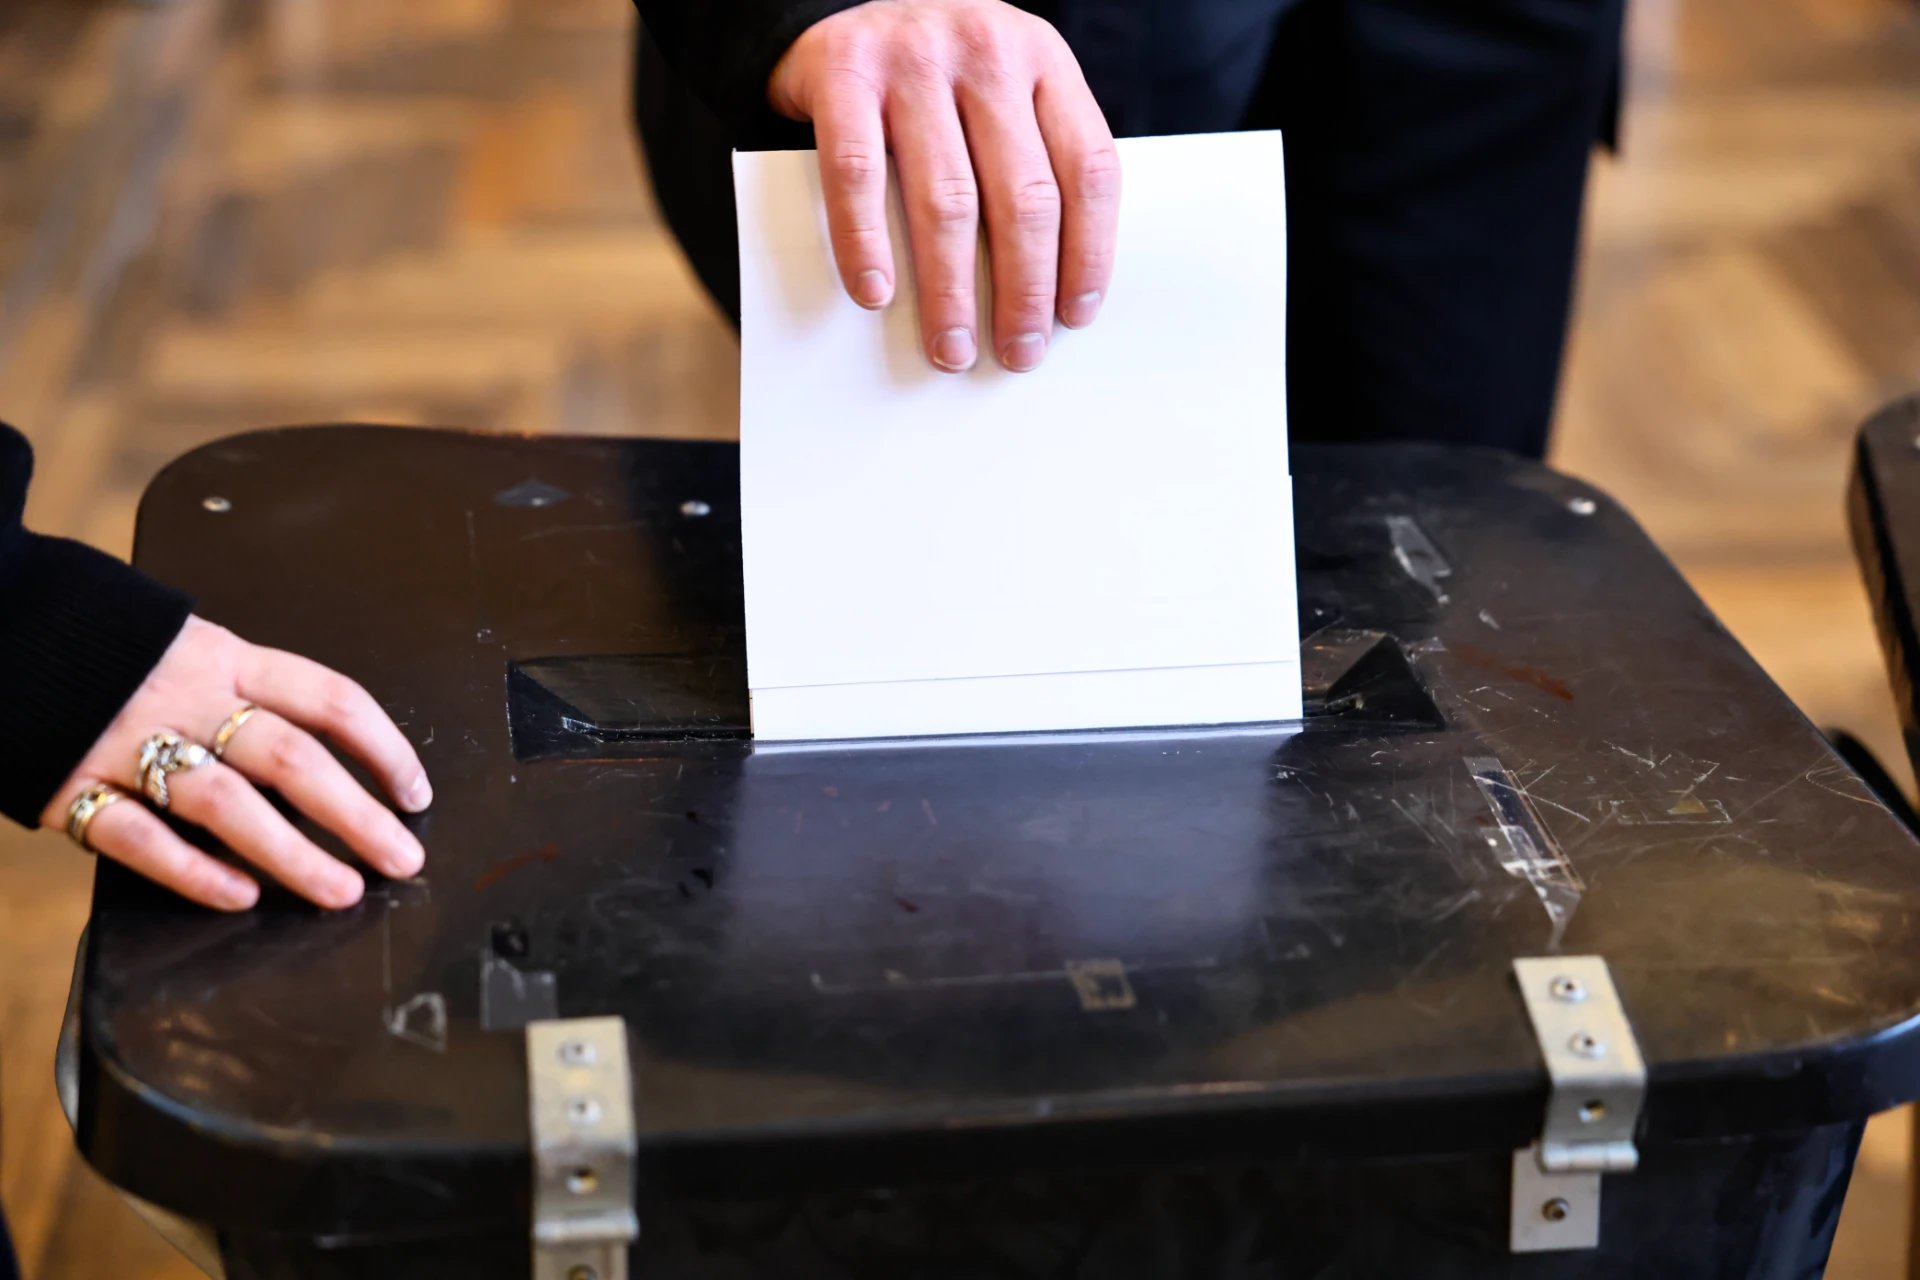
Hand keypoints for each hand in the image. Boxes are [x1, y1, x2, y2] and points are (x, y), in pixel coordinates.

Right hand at [40, 617, 431, 911]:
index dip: (383, 748)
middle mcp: (188, 699)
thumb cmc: (114, 651)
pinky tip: (240, 894)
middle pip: (291, 757)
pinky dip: (192, 870)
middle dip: (357, 813)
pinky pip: (138, 837)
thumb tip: (328, 758)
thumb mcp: (193, 646)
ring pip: (226, 803)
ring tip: (341, 890)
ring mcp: (129, 743)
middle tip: (403, 858)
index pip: (329, 699)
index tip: (415, 793)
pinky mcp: (72, 784)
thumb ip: (249, 694)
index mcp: (227, 658)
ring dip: (292, 853)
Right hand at [769, 0, 1119, 373]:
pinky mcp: (844, 71)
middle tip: (1017, 352)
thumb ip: (1032, 156)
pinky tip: (877, 293)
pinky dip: (866, 242)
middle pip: (1024, 196)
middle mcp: (987, 51)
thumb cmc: (936, 75)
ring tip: (950, 347)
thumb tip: (1050, 289)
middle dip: (1025, 291)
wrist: (836, 3)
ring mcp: (914, 58)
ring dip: (951, 289)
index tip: (1074, 318)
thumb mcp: (1002, 91)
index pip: (1088, 170)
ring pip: (948, 198)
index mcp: (1044, 59)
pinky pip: (857, 173)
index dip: (1088, 253)